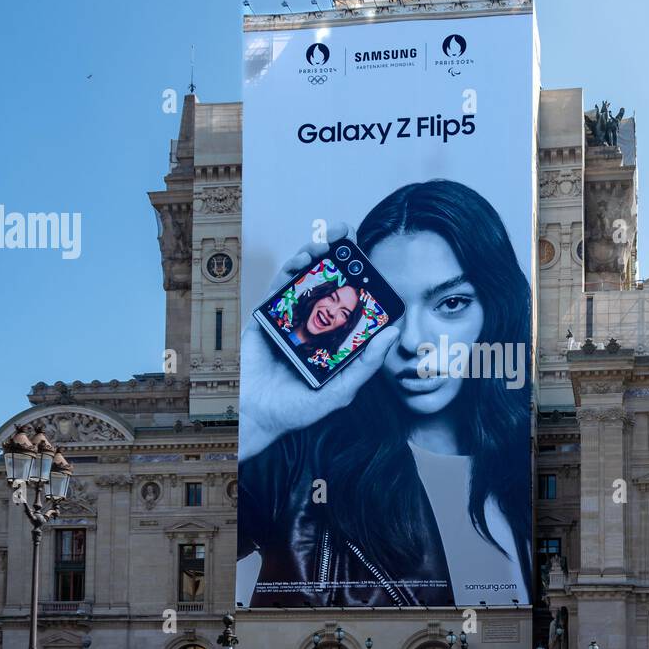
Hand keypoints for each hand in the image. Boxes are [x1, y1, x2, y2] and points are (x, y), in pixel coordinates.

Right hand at [241, 223, 397, 457]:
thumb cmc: (299, 407)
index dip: (361, 278)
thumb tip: (393, 331)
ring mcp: (290, 317)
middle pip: (328, 281)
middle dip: (338, 254)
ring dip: (314, 254)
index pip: (352, 301)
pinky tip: (303, 259)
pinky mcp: (267, 316)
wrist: (256, 415)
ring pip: (304, 278)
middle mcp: (314, 324)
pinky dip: (291, 269)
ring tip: (326, 243)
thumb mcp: (342, 388)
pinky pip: (280, 287)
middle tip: (347, 233)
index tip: (373, 259)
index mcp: (334, 338)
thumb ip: (367, 362)